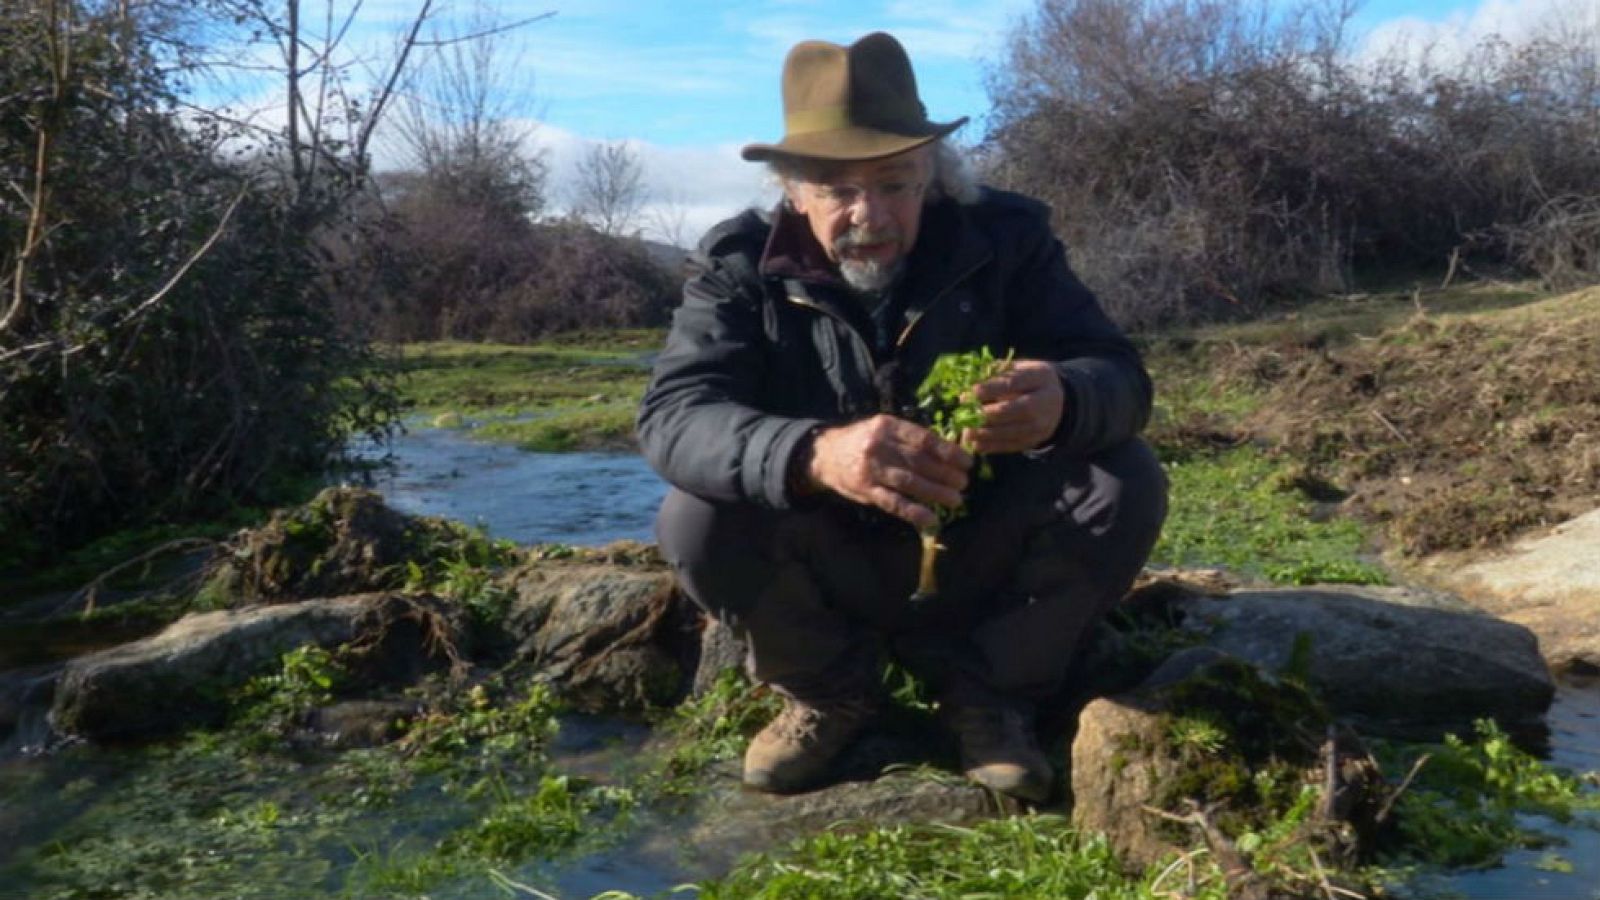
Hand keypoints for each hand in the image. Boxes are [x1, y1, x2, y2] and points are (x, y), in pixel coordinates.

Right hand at [806, 415, 972, 528]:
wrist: (824, 454)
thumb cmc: (862, 440)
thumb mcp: (883, 428)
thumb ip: (909, 437)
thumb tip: (947, 450)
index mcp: (887, 425)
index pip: (923, 439)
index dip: (948, 451)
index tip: (966, 461)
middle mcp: (879, 445)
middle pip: (919, 461)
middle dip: (946, 473)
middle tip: (964, 482)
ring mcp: (871, 469)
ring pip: (909, 482)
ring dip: (936, 493)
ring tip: (956, 499)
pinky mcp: (866, 491)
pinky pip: (893, 503)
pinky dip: (913, 512)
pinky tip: (931, 519)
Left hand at [965, 360, 1064, 453]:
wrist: (1058, 404)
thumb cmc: (1029, 381)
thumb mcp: (1020, 368)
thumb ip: (997, 372)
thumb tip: (970, 379)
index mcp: (1040, 378)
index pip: (1013, 383)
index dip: (991, 388)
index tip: (971, 391)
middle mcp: (1044, 403)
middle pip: (1012, 410)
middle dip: (985, 413)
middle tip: (964, 412)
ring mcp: (1040, 425)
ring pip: (1009, 431)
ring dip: (984, 433)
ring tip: (965, 431)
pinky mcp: (1033, 441)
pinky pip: (1010, 446)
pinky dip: (990, 446)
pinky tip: (974, 443)